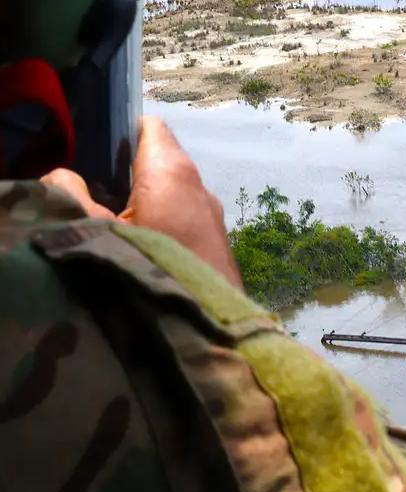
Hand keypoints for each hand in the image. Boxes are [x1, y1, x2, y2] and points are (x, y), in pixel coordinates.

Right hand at [41, 117, 241, 287]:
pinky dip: (163, 224)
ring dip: (145, 202)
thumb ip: (70, 195)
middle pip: (160, 161)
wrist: (207, 326)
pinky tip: (142, 248)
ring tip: (114, 223)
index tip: (94, 151)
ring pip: (173, 194)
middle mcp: (199, 186)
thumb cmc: (148, 268)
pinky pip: (185, 220)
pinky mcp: (218, 244)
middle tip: (94, 192)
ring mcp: (213, 216)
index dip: (120, 132)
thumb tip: (64, 176)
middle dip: (127, 171)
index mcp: (171, 171)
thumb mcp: (93, 231)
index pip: (149, 128)